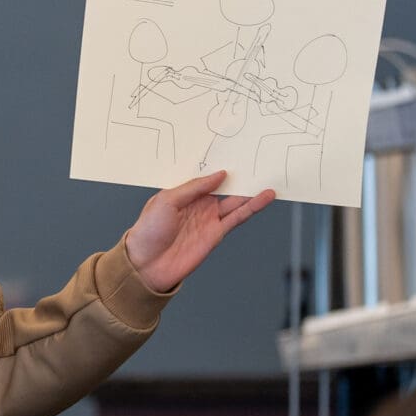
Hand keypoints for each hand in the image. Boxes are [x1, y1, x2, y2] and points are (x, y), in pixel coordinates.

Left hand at [124, 170, 275, 292]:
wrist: (147, 264)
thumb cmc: (148, 230)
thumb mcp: (167, 200)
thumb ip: (194, 187)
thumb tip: (219, 175)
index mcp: (183, 193)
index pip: (207, 176)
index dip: (220, 166)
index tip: (237, 152)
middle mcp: (198, 204)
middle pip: (224, 187)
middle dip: (240, 175)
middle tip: (258, 160)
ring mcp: (209, 219)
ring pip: (236, 201)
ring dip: (252, 190)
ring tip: (268, 177)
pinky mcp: (217, 233)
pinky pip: (238, 217)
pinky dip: (253, 207)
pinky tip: (264, 197)